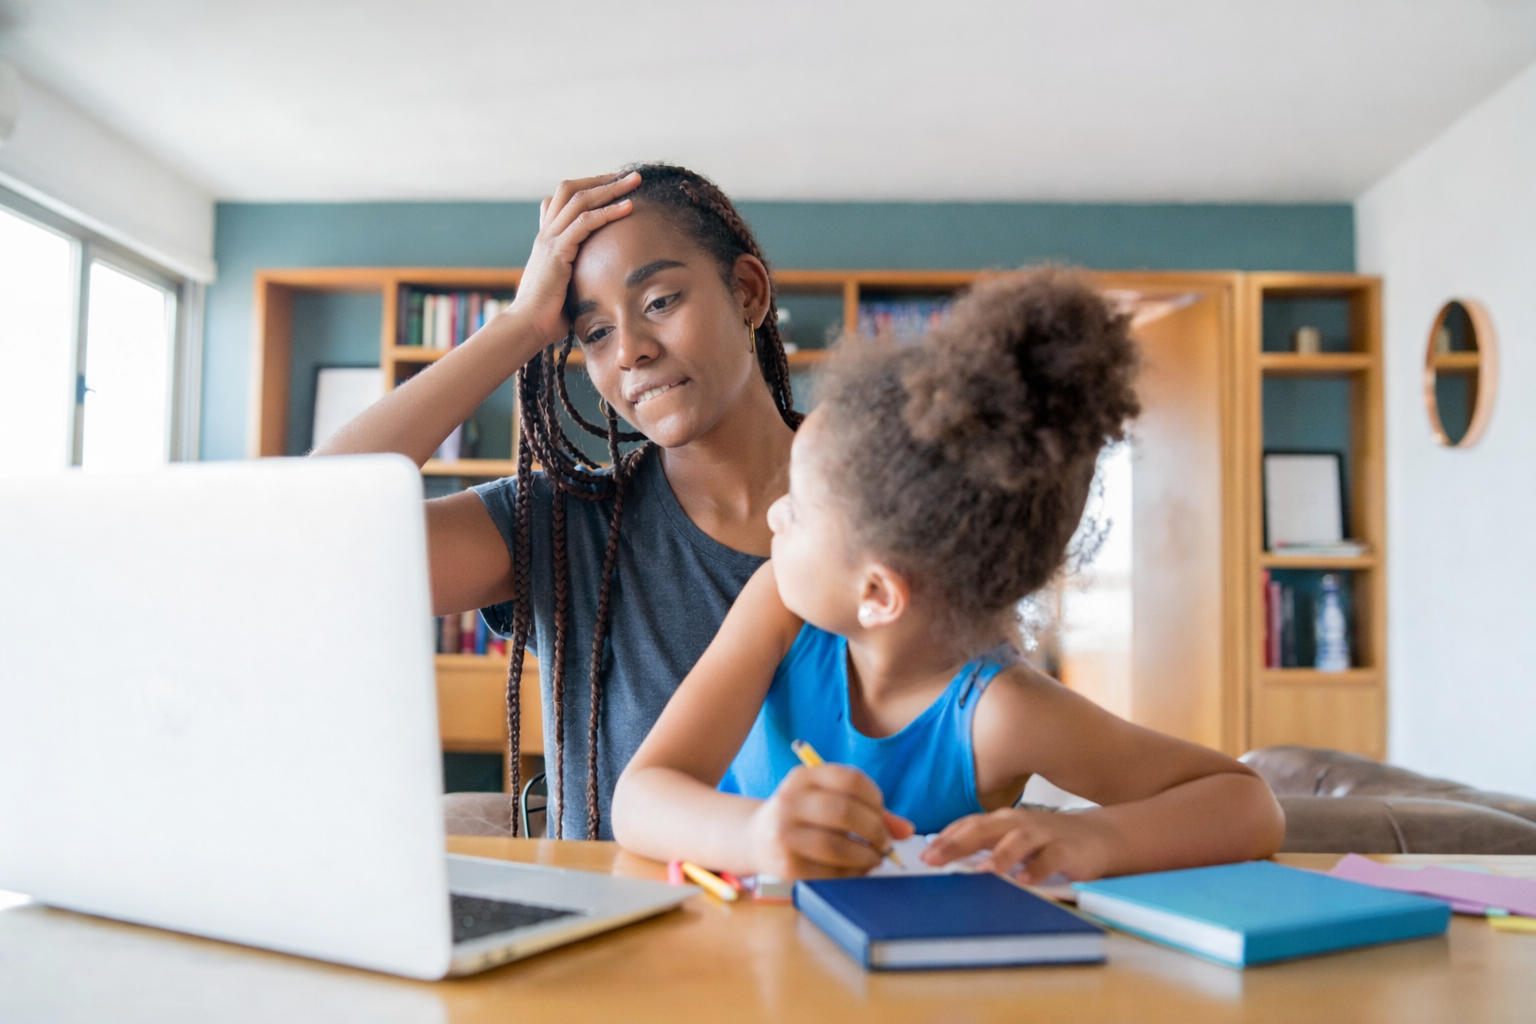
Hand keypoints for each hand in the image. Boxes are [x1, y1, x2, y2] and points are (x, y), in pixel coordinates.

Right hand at [509, 171, 641, 347]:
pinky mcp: (557, 251)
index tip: (616, 186)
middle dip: (602, 179)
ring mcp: (549, 240)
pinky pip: (584, 222)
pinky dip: (608, 212)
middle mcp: (546, 233)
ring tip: (635, 181)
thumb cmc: (548, 316)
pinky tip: (628, 207)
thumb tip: (601, 283)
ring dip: (610, 188)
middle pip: (571, 189)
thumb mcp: (567, 288)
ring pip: (580, 200)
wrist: (527, 328)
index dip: (590, 188)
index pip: (565, 199)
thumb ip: (580, 276)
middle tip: (630, 176)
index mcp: (548, 239)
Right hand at [746, 765, 913, 879]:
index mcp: (803, 777)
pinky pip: (828, 872)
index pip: (850, 780)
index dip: (875, 799)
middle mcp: (789, 801)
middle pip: (845, 812)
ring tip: (873, 859)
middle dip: (875, 831)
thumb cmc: (804, 818)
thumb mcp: (828, 801)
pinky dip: (851, 873)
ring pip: (837, 845)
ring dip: (865, 856)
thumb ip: (869, 810)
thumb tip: (906, 831)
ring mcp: (783, 833)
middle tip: (884, 843)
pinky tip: (855, 870)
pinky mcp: (784, 865)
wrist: (755, 838)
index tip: (881, 814)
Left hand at [922, 808, 1113, 882]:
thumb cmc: (1046, 841)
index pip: (966, 826)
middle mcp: (1017, 824)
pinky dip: (1037, 869)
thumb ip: (984, 848)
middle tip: (934, 860)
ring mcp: (1042, 835)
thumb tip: (946, 861)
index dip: (944, 838)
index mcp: (1000, 823)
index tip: (922, 855)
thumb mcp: (1012, 841)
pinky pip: (1050, 858)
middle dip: (956, 844)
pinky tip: (1025, 881)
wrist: (1096, 836)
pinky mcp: (1066, 850)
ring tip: (983, 872)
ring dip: (999, 856)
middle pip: (982, 829)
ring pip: (1017, 841)